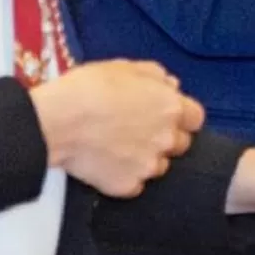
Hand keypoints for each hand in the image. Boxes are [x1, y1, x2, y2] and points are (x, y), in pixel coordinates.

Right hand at [29, 59, 204, 198]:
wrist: (58, 121)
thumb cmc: (89, 88)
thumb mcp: (124, 67)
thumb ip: (155, 76)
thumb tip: (171, 85)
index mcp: (170, 107)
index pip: (196, 118)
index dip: (181, 115)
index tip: (164, 114)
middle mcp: (167, 139)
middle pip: (181, 144)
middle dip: (165, 137)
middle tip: (138, 130)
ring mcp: (148, 166)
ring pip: (159, 166)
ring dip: (147, 159)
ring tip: (120, 148)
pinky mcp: (128, 186)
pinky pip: (135, 185)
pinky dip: (125, 177)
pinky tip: (107, 164)